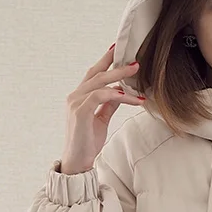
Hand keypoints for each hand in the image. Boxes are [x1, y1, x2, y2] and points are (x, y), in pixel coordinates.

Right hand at [60, 45, 145, 174]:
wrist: (78, 162)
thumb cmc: (88, 142)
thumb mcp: (102, 119)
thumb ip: (109, 105)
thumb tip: (122, 92)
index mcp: (80, 96)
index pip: (93, 74)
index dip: (105, 61)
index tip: (118, 50)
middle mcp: (75, 96)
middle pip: (97, 73)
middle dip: (116, 65)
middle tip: (135, 61)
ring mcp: (75, 103)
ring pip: (99, 83)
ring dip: (119, 77)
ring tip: (136, 73)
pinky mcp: (79, 112)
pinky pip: (99, 97)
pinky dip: (114, 94)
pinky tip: (127, 95)